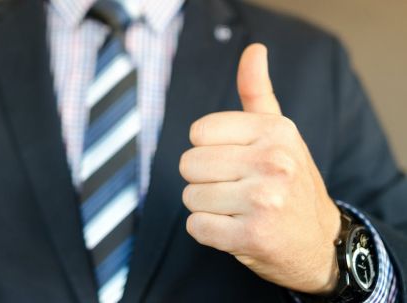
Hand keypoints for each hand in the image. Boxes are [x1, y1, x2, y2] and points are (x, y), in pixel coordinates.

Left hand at [179, 44, 341, 293]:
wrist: (319, 240)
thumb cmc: (290, 180)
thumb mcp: (279, 132)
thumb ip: (257, 92)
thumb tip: (253, 49)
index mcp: (275, 131)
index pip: (199, 132)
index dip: (208, 149)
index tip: (234, 161)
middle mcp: (273, 162)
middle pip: (189, 164)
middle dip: (204, 179)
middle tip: (235, 188)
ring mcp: (264, 201)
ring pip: (190, 196)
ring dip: (206, 207)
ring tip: (237, 209)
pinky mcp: (252, 237)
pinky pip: (196, 227)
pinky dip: (208, 231)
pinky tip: (234, 229)